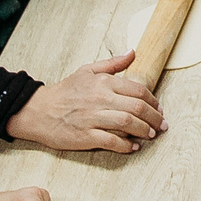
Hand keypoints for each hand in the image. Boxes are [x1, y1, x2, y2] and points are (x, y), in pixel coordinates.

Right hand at [7, 51, 166, 154]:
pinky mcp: (85, 136)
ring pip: (127, 123)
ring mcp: (92, 118)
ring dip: (143, 131)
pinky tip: (132, 147)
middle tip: (161, 126)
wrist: (39, 111)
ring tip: (150, 135)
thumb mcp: (87, 71)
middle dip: (154, 118)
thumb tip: (133, 52)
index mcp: (103, 82)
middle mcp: (99, 98)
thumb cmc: (64, 92)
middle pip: (137, 108)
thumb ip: (113, 63)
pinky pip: (111, 141)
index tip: (159, 109)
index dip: (153, 101)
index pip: (138, 90)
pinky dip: (125, 146)